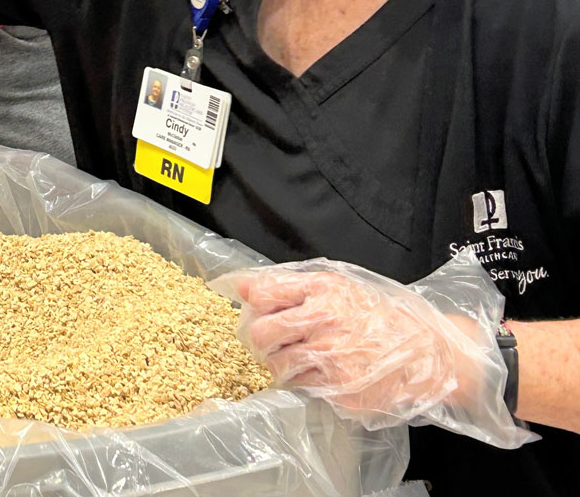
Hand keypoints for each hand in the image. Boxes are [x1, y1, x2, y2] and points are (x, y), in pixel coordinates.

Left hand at [213, 257, 532, 447]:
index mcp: (323, 289)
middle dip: (259, 340)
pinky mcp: (341, 391)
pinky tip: (325, 375)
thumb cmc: (380, 317)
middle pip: (262, 333)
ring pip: (278, 366)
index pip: (264, 293)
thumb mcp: (338, 286)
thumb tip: (242, 285)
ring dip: (281, 364)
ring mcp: (333, 358)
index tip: (253, 310)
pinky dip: (307, 384)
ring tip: (304, 359)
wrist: (432, 352)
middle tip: (273, 343)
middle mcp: (325, 321)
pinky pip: (304, 389)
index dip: (252, 304)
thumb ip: (289, 284)